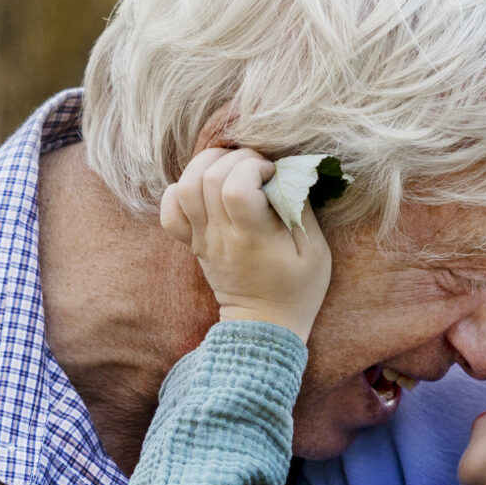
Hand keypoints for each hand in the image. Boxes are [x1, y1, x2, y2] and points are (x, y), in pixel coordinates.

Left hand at [159, 145, 330, 338]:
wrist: (263, 327)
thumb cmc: (297, 289)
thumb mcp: (316, 252)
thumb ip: (301, 208)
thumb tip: (288, 173)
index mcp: (253, 238)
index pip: (235, 187)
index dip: (252, 166)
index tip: (271, 172)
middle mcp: (221, 236)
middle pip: (207, 178)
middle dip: (233, 157)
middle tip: (255, 166)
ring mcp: (202, 239)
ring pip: (183, 187)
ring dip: (205, 165)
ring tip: (230, 167)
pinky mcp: (193, 243)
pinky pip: (169, 210)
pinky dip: (180, 190)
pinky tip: (206, 189)